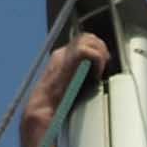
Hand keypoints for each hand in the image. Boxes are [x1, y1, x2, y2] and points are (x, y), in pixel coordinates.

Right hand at [19, 32, 109, 146]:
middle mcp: (62, 53)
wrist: (41, 109)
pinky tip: (95, 75)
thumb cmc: (55, 104)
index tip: (102, 65)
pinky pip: (88, 51)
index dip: (97, 50)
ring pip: (89, 39)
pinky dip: (97, 61)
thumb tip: (95, 78)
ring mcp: (63, 55)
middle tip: (104, 65)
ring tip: (100, 69)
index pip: (83, 42)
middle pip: (88, 37)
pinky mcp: (67, 61)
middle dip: (101, 48)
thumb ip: (81, 78)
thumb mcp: (71, 86)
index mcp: (61, 58)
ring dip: (100, 53)